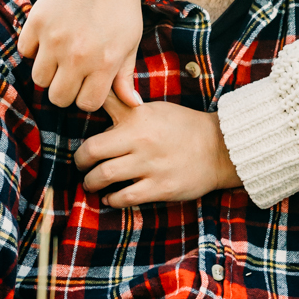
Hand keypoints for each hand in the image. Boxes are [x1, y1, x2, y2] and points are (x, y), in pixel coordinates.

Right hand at [19, 0, 142, 111]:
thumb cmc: (120, 4)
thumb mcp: (130, 40)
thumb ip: (125, 76)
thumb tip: (133, 105)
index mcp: (105, 62)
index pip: (86, 104)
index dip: (88, 96)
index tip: (91, 83)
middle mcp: (77, 55)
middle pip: (58, 97)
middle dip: (66, 89)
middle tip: (73, 72)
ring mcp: (54, 39)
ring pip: (39, 79)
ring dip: (49, 70)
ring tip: (61, 53)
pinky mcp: (36, 22)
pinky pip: (25, 52)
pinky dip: (34, 48)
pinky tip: (50, 34)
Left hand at [74, 92, 241, 205]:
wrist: (219, 148)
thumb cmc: (182, 127)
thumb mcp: (152, 109)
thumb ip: (124, 107)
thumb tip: (96, 99)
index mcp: (137, 117)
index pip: (97, 119)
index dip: (81, 138)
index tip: (80, 149)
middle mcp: (140, 140)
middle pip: (90, 153)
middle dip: (80, 162)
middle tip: (81, 166)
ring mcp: (150, 165)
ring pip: (103, 176)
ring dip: (91, 183)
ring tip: (92, 183)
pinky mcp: (160, 188)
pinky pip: (124, 197)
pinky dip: (112, 199)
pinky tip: (111, 197)